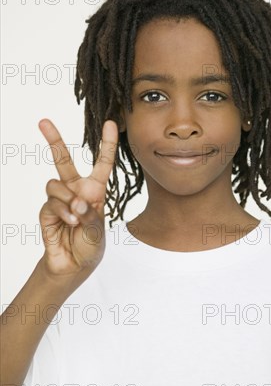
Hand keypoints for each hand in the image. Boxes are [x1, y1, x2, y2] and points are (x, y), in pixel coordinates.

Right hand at [38, 118, 117, 285]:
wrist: (74, 265)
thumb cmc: (91, 245)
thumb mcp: (97, 230)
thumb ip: (89, 214)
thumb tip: (76, 202)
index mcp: (95, 190)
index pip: (102, 163)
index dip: (107, 143)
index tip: (111, 123)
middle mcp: (76, 190)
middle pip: (63, 160)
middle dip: (53, 140)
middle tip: (43, 121)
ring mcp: (60, 199)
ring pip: (55, 185)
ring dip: (67, 201)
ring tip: (76, 218)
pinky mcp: (47, 210)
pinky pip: (51, 203)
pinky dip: (61, 213)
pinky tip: (69, 224)